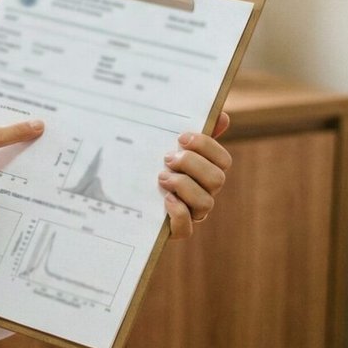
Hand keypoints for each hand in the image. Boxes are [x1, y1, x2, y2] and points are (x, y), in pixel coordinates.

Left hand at [160, 111, 231, 239]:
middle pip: (217, 179)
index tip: (181, 138)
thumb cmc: (151, 167)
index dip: (206, 146)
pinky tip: (165, 200)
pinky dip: (178, 212)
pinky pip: (186, 228)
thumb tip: (222, 116)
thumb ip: (192, 134)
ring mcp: (191, 213)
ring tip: (161, 178)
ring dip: (184, 186)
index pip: (223, 160)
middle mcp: (203, 192)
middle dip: (192, 164)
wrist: (125, 201)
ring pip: (206, 203)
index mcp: (206, 171)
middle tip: (167, 158)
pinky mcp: (176, 230)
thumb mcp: (167, 146)